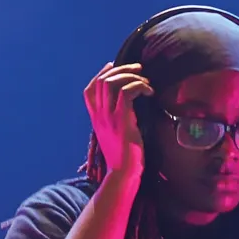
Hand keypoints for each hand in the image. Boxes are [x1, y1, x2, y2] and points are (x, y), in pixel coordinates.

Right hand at [84, 61, 150, 177]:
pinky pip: (127, 92)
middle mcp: (99, 115)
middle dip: (122, 69)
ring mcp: (108, 117)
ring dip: (132, 76)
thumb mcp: (114, 134)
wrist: (123, 173)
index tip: (114, 65)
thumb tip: (126, 104)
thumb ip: (114, 119)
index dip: (101, 74)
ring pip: (113, 82)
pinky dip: (139, 86)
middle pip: (103, 81)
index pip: (90, 90)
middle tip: (138, 69)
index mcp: (95, 118)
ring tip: (145, 81)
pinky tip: (149, 92)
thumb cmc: (123, 156)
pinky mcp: (121, 119)